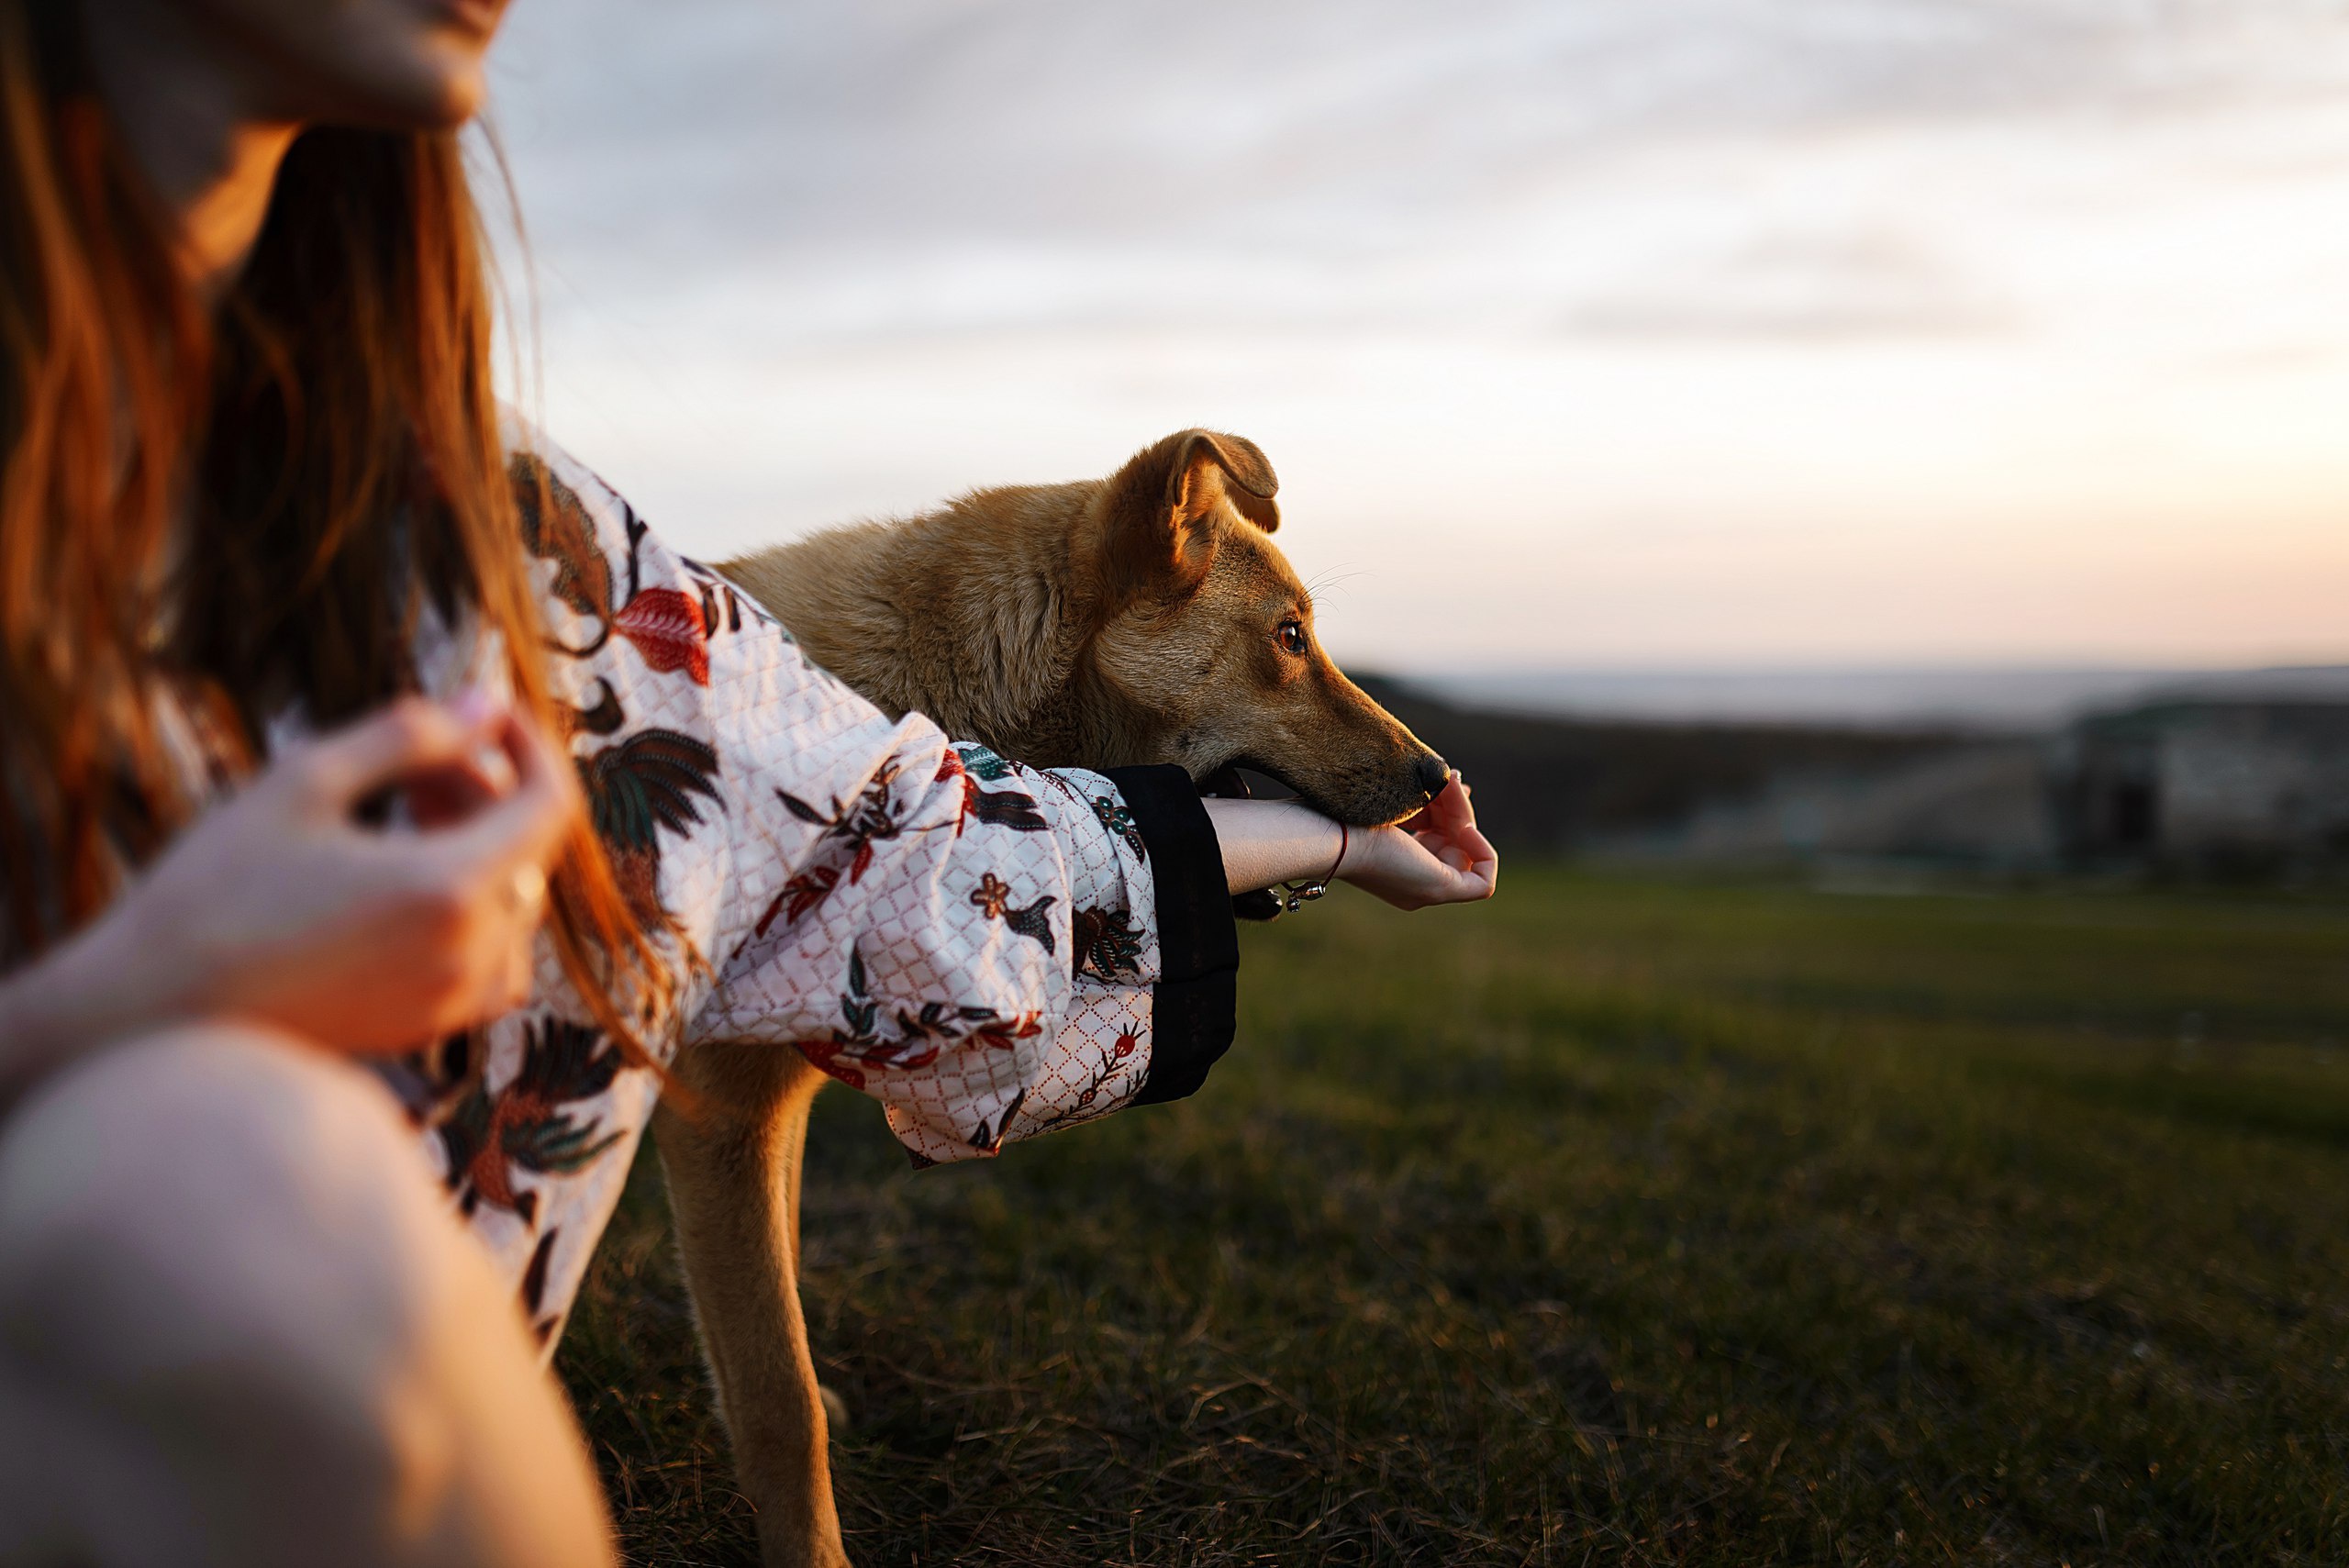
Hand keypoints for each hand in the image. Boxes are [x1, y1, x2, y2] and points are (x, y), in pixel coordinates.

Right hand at [59, 693, 578, 1056]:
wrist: (150, 1014)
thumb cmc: (215, 891)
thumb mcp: (305, 782)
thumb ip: (410, 736)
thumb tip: (487, 704)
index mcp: (451, 889)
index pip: (551, 806)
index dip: (531, 747)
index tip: (490, 715)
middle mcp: (470, 953)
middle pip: (527, 849)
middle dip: (484, 790)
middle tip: (412, 762)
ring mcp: (452, 1000)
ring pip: (510, 901)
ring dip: (476, 846)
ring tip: (398, 812)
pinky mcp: (425, 1027)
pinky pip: (487, 956)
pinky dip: (467, 907)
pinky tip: (397, 881)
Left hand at [1335, 773, 1497, 910]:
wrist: (1331, 832)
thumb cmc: (1345, 810)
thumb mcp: (1392, 798)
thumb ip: (1422, 795)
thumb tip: (1457, 782)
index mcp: (1393, 860)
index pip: (1437, 833)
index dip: (1447, 805)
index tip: (1444, 780)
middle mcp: (1409, 878)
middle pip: (1453, 840)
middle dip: (1455, 804)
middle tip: (1446, 776)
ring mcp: (1424, 887)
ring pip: (1465, 852)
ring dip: (1464, 814)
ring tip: (1448, 785)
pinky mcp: (1438, 891)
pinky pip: (1482, 885)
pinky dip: (1484, 854)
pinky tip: (1466, 828)